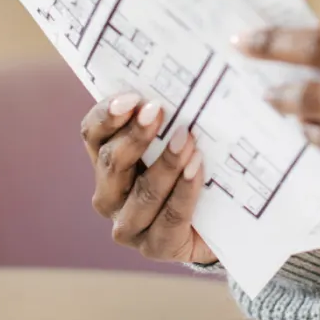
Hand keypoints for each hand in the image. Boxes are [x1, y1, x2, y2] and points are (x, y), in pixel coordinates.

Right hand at [81, 94, 216, 264]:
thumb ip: (179, 109)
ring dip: (164, 164)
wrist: (226, 220)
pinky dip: (184, 192)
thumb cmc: (200, 165)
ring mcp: (130, 225)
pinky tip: (196, 169)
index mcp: (109, 159)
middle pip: (111, 162)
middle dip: (135, 135)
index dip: (107, 114)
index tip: (132, 97)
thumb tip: (202, 72)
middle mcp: (111, 194)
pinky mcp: (156, 247)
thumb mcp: (188, 133)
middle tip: (158, 111)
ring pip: (141, 193)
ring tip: (187, 140)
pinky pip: (169, 219)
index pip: (93, 134)